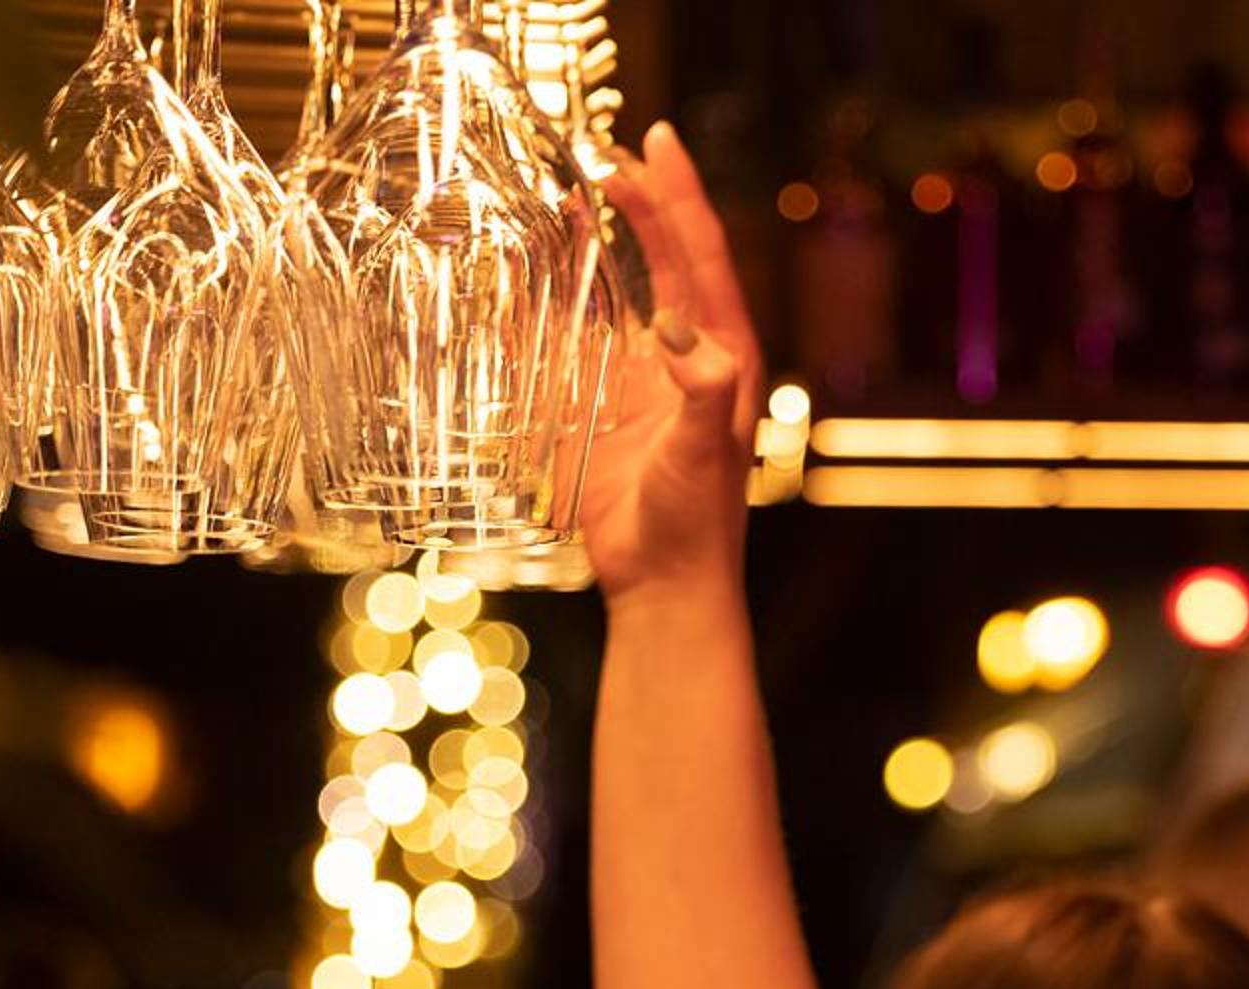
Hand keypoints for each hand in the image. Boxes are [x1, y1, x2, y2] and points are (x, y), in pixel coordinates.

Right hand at [579, 124, 763, 605]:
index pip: (702, 255)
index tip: (654, 140)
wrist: (665, 587)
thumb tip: (681, 328)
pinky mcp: (605, 413)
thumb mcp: (703, 450)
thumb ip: (700, 388)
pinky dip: (552, 312)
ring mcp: (644, 383)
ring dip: (594, 249)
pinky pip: (575, 348)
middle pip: (664, 261)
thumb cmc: (696, 524)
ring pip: (619, 297)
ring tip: (567, 196)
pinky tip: (527, 282)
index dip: (678, 195)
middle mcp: (686, 359)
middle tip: (604, 151)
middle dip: (640, 204)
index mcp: (722, 355)